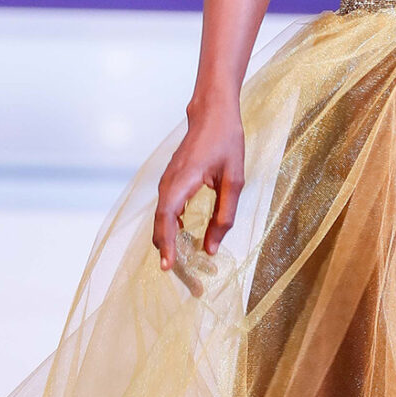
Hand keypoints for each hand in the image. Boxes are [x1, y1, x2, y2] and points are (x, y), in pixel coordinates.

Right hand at [153, 101, 245, 270]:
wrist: (212, 112)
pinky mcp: (171, 185)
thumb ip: (224, 216)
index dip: (167, 245)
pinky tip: (188, 244)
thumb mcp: (234, 180)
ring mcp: (167, 184)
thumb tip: (211, 249)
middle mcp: (167, 184)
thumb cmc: (225, 141)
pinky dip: (174, 232)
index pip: (166, 219)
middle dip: (172, 256)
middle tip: (190, 284)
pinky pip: (167, 214)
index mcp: (181, 181)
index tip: (169, 268)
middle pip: (161, 228)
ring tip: (190, 272)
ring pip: (163, 223)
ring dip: (173, 246)